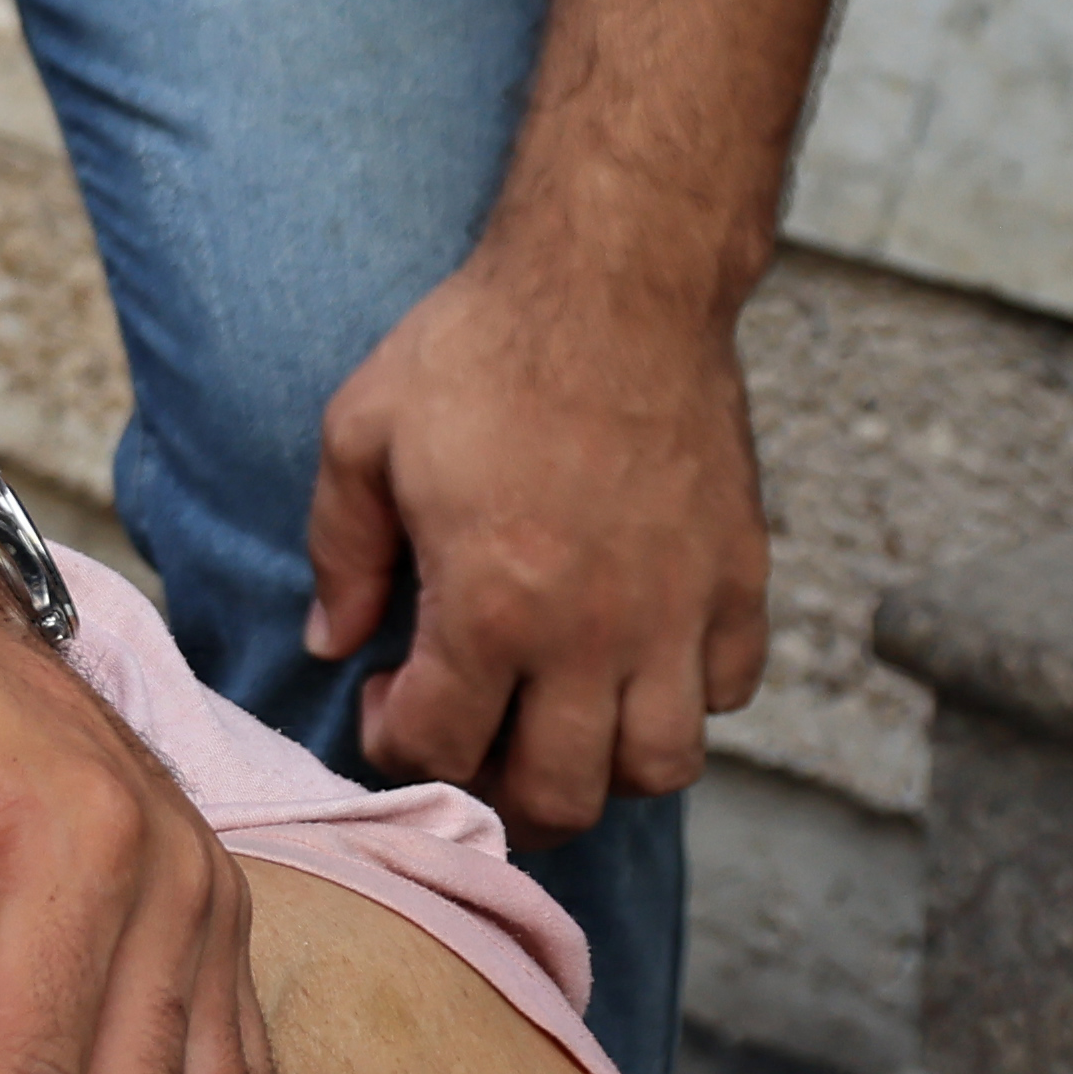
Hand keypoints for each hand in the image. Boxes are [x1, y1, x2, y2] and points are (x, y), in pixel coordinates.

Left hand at [308, 239, 771, 835]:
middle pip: (560, 795)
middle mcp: (594, 632)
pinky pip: (730, 690)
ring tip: (560, 718)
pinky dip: (687, 697)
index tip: (390, 698)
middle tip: (473, 737)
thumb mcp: (362, 432)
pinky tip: (637, 655)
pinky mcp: (739, 577)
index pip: (441, 747)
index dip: (397, 742)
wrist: (616, 278)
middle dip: (498, 791)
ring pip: (660, 767)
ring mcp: (679, 611)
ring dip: (603, 765)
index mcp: (493, 605)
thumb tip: (334, 641)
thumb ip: (338, 552)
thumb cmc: (483, 347)